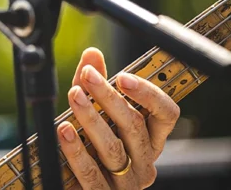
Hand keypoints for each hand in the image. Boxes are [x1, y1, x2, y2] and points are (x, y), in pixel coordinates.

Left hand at [57, 47, 180, 188]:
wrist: (70, 184)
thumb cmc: (88, 146)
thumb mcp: (92, 113)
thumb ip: (93, 87)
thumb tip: (93, 54)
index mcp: (150, 139)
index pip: (166, 114)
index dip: (148, 94)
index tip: (122, 76)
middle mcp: (145, 161)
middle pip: (135, 126)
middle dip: (109, 97)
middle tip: (87, 77)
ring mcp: (127, 183)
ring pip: (113, 148)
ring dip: (91, 118)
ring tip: (73, 96)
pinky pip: (91, 174)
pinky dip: (76, 150)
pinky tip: (64, 130)